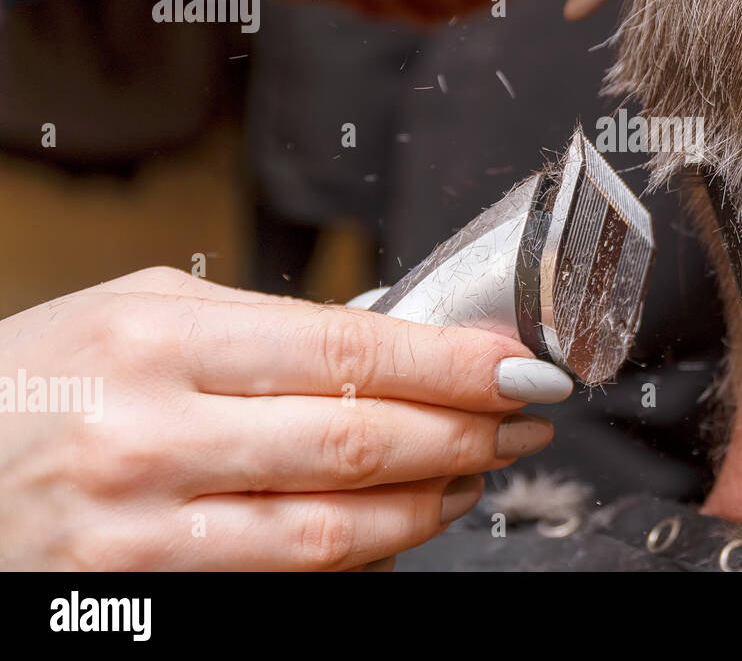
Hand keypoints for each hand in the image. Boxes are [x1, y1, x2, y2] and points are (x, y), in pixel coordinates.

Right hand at [0, 267, 573, 569]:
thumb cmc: (33, 383)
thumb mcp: (133, 313)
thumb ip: (258, 323)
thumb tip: (387, 336)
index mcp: (157, 340)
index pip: (347, 351)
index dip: (452, 363)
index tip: (519, 365)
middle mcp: (150, 436)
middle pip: (358, 440)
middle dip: (464, 430)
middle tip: (523, 417)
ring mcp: (142, 532)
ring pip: (333, 528)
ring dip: (428, 500)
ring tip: (475, 472)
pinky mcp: (141, 598)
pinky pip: (286, 579)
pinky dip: (363, 555)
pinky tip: (400, 524)